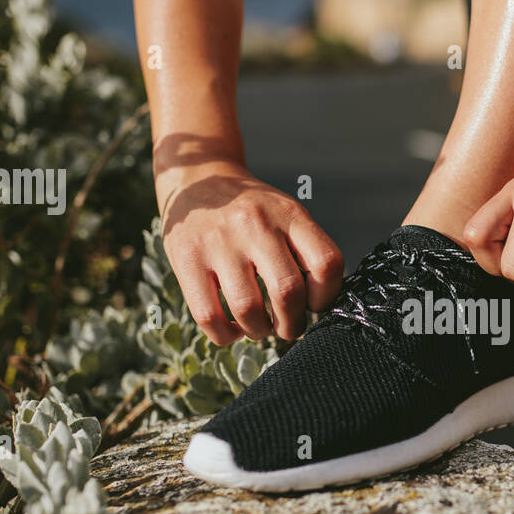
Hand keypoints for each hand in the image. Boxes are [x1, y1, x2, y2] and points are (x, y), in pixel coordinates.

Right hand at [157, 161, 342, 344]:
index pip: (327, 263)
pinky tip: (233, 327)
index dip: (327, 296)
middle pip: (288, 292)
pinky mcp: (186, 259)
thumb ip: (306, 250)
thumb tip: (318, 306)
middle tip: (288, 327)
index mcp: (289, 214)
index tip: (315, 304)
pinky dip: (226, 334)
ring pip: (248, 310)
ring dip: (260, 331)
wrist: (198, 179)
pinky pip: (209, 316)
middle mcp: (255, 225)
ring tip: (260, 327)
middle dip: (292, 324)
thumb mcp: (286, 213)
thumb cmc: (252, 211)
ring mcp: (218, 242)